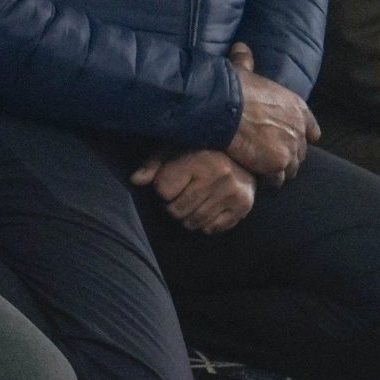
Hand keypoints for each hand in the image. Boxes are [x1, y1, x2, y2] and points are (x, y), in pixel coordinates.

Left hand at [129, 148, 257, 233]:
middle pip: (179, 210)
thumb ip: (153, 165)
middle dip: (173, 207)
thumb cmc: (196, 152)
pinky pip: (215, 228)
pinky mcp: (244, 205)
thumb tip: (135, 180)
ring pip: (196, 222)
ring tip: (191, 204)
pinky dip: (206, 225)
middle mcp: (219, 175)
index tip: (170, 182)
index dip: (162, 189)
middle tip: (179, 197)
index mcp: (197, 159)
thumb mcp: (171, 151)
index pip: (164, 190)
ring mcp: (233, 191)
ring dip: (188, 218)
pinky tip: (207, 210)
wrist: (239, 153)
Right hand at [226, 44, 317, 184]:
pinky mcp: (278, 164)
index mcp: (297, 108)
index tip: (286, 140)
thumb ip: (246, 61)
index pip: (311, 130)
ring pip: (290, 168)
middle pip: (300, 152)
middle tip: (267, 157)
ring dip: (278, 170)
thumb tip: (241, 46)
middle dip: (286, 155)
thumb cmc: (232, 87)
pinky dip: (267, 179)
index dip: (300, 136)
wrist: (224, 106)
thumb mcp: (244, 70)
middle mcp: (300, 129)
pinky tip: (255, 175)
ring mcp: (291, 148)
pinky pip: (277, 179)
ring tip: (261, 169)